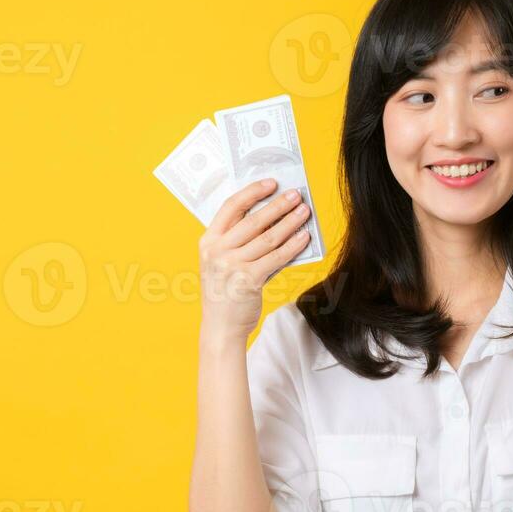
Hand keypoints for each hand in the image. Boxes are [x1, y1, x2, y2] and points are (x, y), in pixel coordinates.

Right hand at [198, 178, 311, 342]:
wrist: (220, 327)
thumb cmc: (225, 292)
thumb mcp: (222, 262)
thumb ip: (240, 242)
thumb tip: (274, 219)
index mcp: (208, 241)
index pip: (230, 207)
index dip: (252, 192)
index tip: (272, 184)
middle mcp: (217, 251)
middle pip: (253, 220)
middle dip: (278, 205)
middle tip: (296, 195)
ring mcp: (231, 265)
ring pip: (268, 237)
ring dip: (290, 222)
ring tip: (304, 212)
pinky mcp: (248, 280)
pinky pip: (276, 258)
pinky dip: (293, 246)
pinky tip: (304, 237)